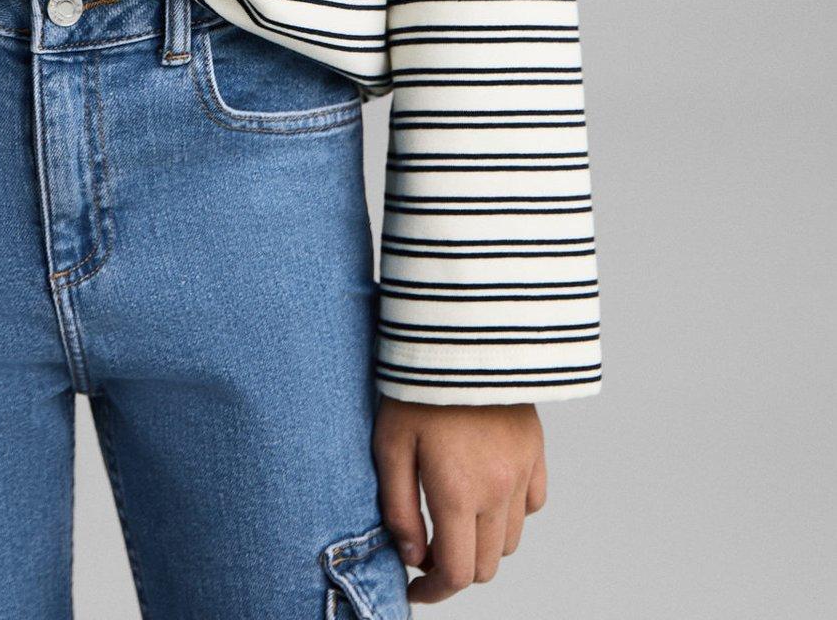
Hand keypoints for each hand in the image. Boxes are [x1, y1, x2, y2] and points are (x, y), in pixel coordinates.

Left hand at [373, 396, 546, 602]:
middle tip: (428, 549)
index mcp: (458, 493)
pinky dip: (512, 513)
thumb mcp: (389, 445)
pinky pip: (533, 504)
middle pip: (485, 565)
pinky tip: (486, 491)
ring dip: (482, 543)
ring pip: (510, 540)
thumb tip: (412, 555)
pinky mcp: (536, 449)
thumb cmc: (415, 386)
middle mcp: (498, 490)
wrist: (461, 332)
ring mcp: (523, 470)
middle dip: (455, 569)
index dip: (433, 592)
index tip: (414, 588)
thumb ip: (399, 508)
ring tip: (454, 518)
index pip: (455, 573)